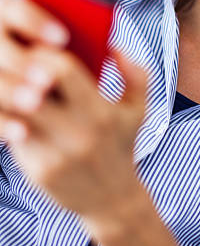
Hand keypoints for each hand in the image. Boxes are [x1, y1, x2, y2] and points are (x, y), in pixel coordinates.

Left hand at [0, 0, 147, 222]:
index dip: (47, 54)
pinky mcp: (37, 171)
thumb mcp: (139, 109)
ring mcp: (55, 155)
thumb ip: (136, 74)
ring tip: (15, 84)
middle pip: (35, 89)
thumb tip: (115, 46)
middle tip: (20, 63)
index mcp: (102, 114)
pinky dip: (12, 119)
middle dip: (24, 72)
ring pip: (19, 114)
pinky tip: (14, 108)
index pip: (63, 70)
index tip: (41, 48)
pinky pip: (16, 136)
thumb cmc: (122, 145)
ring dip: (13, 95)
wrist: (112, 200)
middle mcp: (78, 134)